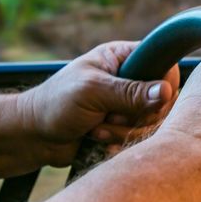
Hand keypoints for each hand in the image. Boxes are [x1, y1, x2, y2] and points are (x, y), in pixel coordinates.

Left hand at [19, 42, 179, 166]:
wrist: (34, 136)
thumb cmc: (56, 104)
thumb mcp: (93, 92)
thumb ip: (131, 92)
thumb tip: (166, 92)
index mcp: (123, 58)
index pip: (165, 67)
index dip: (162, 87)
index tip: (144, 102)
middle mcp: (130, 80)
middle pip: (162, 101)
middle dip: (135, 116)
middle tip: (108, 116)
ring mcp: (128, 106)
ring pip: (151, 123)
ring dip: (123, 132)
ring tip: (96, 129)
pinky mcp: (124, 128)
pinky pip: (140, 138)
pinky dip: (121, 143)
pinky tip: (100, 141)